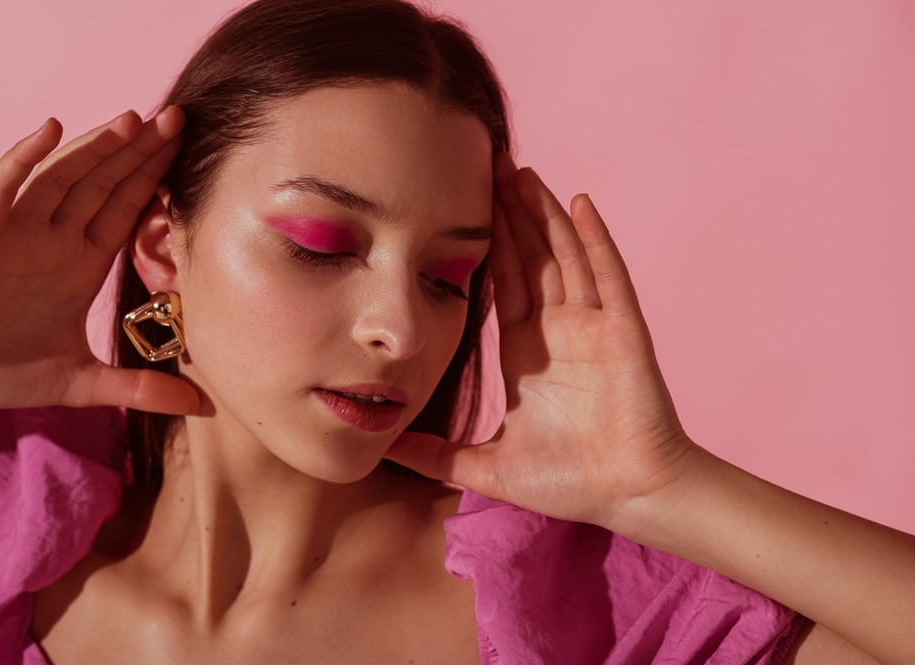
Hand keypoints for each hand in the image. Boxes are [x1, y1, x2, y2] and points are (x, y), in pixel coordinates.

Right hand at [0, 108, 198, 413]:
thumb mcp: (83, 383)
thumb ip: (139, 389)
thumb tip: (200, 406)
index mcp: (81, 264)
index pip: (127, 211)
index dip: (155, 181)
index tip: (188, 152)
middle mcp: (55, 240)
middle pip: (104, 185)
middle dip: (139, 152)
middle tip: (178, 118)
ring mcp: (18, 233)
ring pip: (63, 178)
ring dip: (95, 148)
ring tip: (132, 120)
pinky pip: (3, 188)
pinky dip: (25, 158)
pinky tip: (52, 130)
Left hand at [386, 153, 694, 527]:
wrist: (630, 499)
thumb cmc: (571, 483)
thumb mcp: (488, 466)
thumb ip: (439, 455)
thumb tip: (386, 451)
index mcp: (527, 354)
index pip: (501, 284)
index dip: (483, 246)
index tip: (461, 209)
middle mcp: (559, 331)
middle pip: (530, 258)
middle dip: (508, 214)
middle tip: (485, 165)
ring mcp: (592, 328)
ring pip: (563, 256)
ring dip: (543, 213)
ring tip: (519, 171)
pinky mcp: (622, 332)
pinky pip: (607, 277)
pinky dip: (594, 239)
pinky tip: (579, 203)